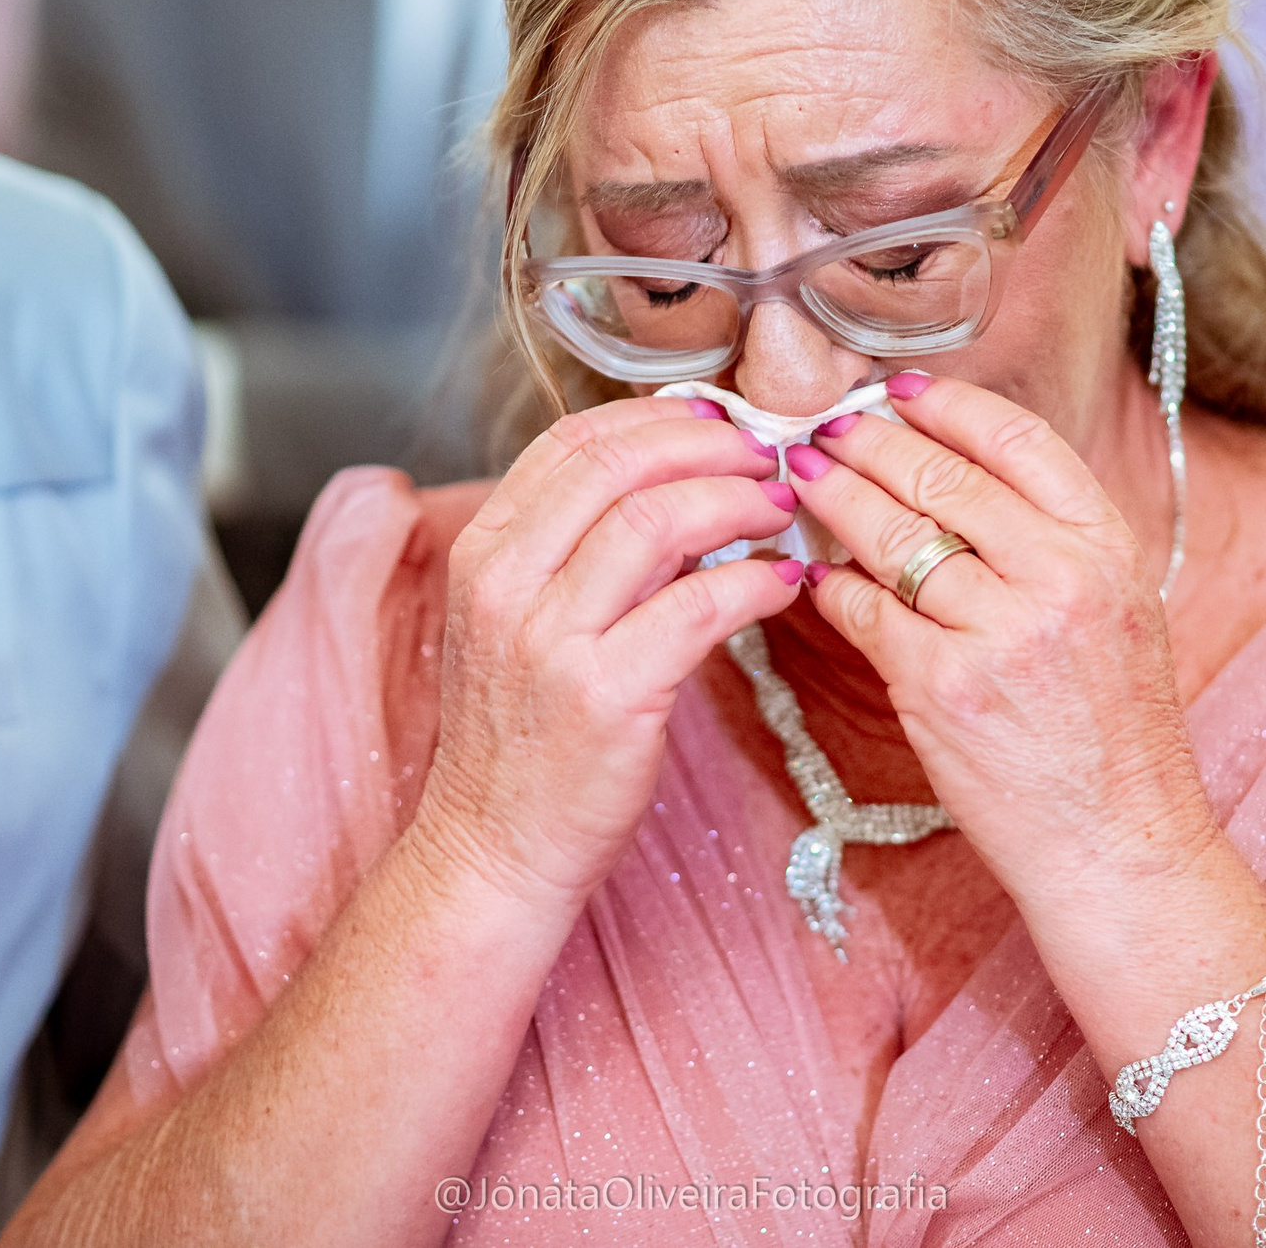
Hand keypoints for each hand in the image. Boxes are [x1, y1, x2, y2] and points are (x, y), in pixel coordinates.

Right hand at [412, 396, 803, 913]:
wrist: (491, 850)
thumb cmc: (519, 738)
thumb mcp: (517, 623)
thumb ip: (574, 550)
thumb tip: (672, 483)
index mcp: (482, 552)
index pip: (571, 442)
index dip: (656, 418)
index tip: (716, 415)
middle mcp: (504, 583)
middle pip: (618, 464)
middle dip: (707, 445)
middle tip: (766, 452)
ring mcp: (550, 639)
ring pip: (658, 520)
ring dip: (737, 501)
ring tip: (779, 507)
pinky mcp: (606, 696)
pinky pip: (698, 608)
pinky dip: (753, 583)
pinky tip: (783, 581)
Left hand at [789, 375, 1222, 901]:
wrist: (1120, 846)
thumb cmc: (1116, 736)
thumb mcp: (1122, 612)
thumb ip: (1055, 543)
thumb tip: (962, 475)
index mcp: (1109, 547)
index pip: (1017, 439)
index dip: (947, 403)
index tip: (898, 389)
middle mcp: (1060, 578)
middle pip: (940, 475)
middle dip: (869, 440)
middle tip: (825, 424)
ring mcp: (998, 632)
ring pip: (892, 534)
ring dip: (835, 496)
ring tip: (803, 474)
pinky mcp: (942, 687)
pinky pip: (866, 610)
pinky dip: (833, 584)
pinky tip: (814, 570)